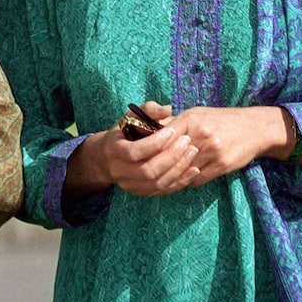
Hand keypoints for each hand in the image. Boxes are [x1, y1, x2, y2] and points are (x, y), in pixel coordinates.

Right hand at [65, 102, 200, 200]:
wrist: (108, 158)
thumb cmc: (123, 131)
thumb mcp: (131, 116)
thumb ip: (149, 109)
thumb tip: (167, 109)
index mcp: (113, 149)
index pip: (133, 152)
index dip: (154, 143)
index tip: (172, 130)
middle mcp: (119, 171)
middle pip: (147, 171)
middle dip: (170, 156)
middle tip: (187, 141)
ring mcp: (129, 185)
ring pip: (156, 184)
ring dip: (178, 170)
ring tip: (192, 152)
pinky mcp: (140, 192)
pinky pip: (162, 191)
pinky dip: (179, 182)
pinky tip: (194, 169)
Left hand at [163, 104, 294, 186]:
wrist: (255, 128)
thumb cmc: (223, 120)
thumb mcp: (199, 114)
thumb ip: (176, 122)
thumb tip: (150, 129)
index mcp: (191, 118)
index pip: (162, 136)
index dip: (151, 148)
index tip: (143, 156)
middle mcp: (200, 134)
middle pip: (170, 156)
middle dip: (159, 165)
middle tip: (150, 173)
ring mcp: (212, 150)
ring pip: (182, 171)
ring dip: (173, 176)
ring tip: (166, 178)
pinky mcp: (221, 165)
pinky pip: (197, 179)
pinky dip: (189, 181)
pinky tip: (186, 179)